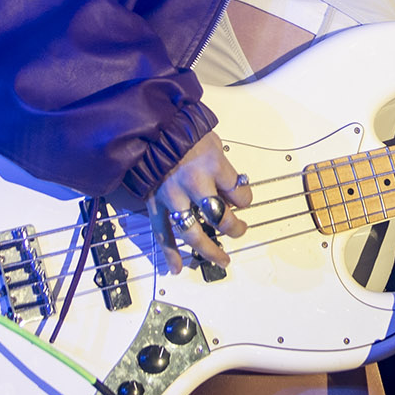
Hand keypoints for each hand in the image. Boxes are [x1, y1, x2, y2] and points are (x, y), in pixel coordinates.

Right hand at [144, 130, 249, 271]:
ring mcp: (173, 196)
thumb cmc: (182, 131)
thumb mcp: (212, 142)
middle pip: (220, 217)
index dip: (246, 200)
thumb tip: (231, 192)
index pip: (239, 193)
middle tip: (240, 230)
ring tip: (222, 259)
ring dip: (209, 250)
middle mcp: (195, 183)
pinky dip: (169, 253)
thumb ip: (223, 167)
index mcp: (213, 164)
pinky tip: (178, 268)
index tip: (243, 201)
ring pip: (193, 233)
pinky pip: (162, 232)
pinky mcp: (155, 203)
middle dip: (234, 228)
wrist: (149, 127)